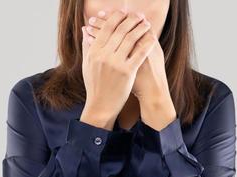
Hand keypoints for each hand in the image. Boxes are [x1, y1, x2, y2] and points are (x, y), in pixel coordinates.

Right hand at [81, 10, 154, 130]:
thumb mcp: (86, 64)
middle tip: (139, 15)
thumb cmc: (94, 84)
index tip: (124, 12)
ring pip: (131, 39)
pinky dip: (146, 44)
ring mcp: (116, 64)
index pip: (106, 28)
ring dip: (140, 28)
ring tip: (147, 23)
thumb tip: (85, 29)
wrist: (101, 105)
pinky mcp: (127, 72)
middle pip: (120, 31)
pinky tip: (152, 38)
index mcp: (94, 52)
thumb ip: (87, 45)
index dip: (116, 17)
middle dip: (131, 20)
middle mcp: (104, 55)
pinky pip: (139, 54)